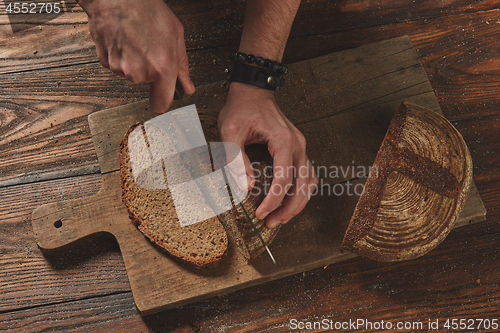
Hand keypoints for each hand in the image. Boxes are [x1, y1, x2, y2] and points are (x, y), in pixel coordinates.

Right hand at [79, 0, 194, 111]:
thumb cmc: (147, 9)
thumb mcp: (176, 35)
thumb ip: (182, 66)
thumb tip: (187, 86)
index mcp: (161, 67)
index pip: (161, 104)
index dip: (163, 100)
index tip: (163, 95)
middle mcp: (139, 72)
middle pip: (146, 85)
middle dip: (150, 71)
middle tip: (150, 48)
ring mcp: (120, 68)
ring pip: (131, 75)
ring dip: (134, 62)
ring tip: (136, 40)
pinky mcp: (105, 62)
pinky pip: (117, 66)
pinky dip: (121, 56)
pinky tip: (124, 40)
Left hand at [218, 82, 317, 227]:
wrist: (253, 90)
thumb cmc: (241, 108)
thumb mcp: (230, 131)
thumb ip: (236, 158)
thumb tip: (247, 186)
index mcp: (283, 140)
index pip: (284, 178)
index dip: (273, 200)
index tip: (260, 213)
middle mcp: (298, 144)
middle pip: (302, 185)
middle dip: (289, 208)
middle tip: (271, 223)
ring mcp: (301, 146)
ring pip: (309, 182)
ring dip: (298, 202)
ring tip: (280, 218)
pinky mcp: (298, 149)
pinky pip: (308, 174)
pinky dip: (302, 191)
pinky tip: (291, 200)